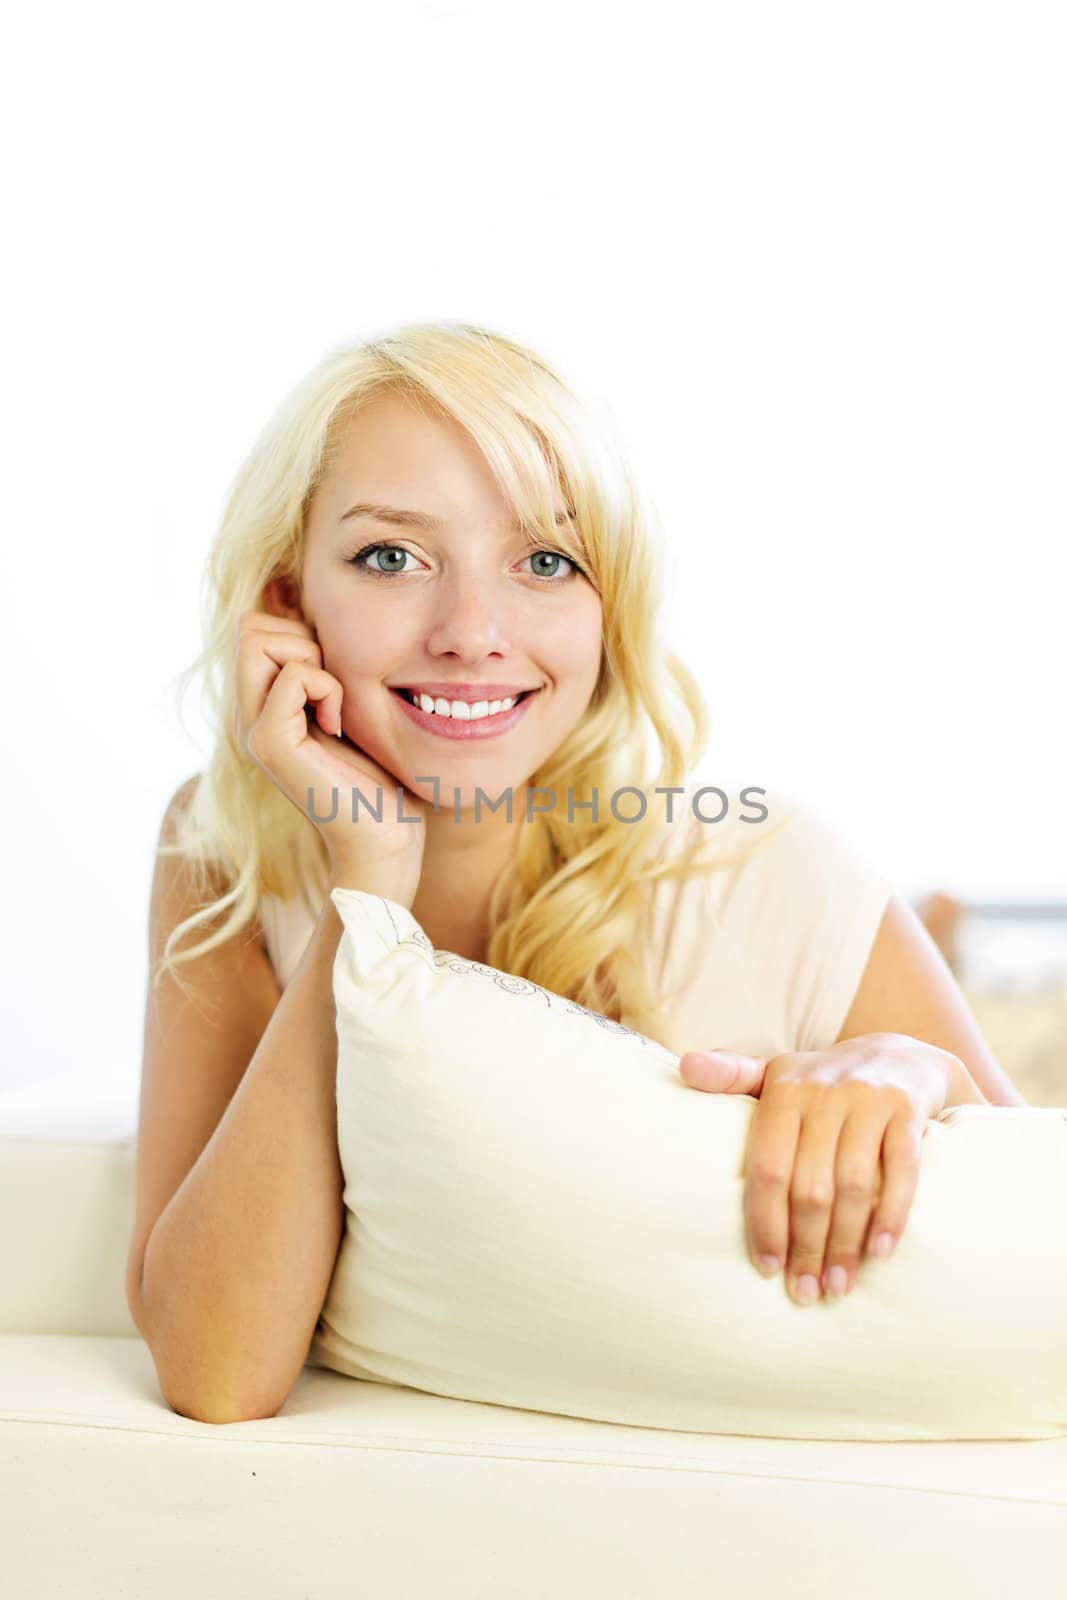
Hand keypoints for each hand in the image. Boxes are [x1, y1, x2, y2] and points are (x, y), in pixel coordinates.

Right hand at [235, 610, 427, 902]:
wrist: (385, 838)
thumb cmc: (380, 779)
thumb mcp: (350, 710)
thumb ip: (327, 674)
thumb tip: (322, 625)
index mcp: (265, 708)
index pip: (256, 629)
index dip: (300, 632)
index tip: (333, 676)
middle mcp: (249, 717)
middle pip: (250, 629)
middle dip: (301, 637)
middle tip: (332, 685)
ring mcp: (254, 731)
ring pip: (258, 641)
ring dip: (312, 659)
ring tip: (333, 704)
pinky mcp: (270, 743)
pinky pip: (292, 675)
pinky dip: (327, 688)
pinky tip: (337, 726)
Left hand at [677, 1033, 957, 1304]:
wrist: (901, 1054)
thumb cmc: (824, 1081)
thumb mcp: (776, 1074)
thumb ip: (731, 1076)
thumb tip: (685, 1068)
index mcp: (785, 1089)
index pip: (767, 1168)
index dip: (766, 1223)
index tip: (767, 1269)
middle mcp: (825, 1092)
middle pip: (810, 1186)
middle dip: (806, 1247)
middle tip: (804, 1292)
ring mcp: (870, 1100)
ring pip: (853, 1185)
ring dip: (845, 1245)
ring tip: (838, 1286)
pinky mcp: (908, 1111)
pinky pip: (901, 1172)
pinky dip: (891, 1216)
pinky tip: (880, 1253)